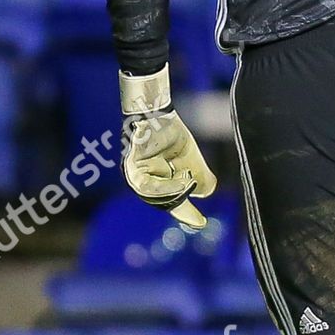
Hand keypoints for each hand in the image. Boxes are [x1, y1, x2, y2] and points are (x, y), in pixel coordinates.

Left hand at [119, 65, 216, 229]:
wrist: (157, 111)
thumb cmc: (170, 132)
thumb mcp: (190, 158)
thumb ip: (199, 176)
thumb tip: (204, 192)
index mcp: (159, 181)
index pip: (172, 201)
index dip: (186, 213)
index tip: (200, 222)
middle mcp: (145, 181)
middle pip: (162, 201)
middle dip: (180, 200)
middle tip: (195, 188)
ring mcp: (135, 175)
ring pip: (152, 196)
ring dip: (172, 192)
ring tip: (188, 182)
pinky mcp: (130, 166)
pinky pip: (143, 183)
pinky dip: (162, 186)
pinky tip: (179, 180)